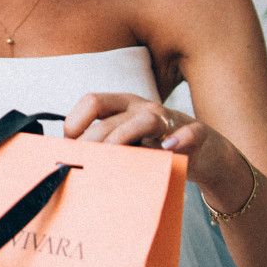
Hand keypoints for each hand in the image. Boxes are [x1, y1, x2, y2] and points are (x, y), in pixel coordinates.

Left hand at [63, 92, 245, 194]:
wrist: (202, 152)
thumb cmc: (154, 147)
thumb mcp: (124, 142)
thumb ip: (100, 145)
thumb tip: (65, 159)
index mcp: (121, 106)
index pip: (92, 102)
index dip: (75, 124)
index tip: (68, 149)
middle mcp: (141, 108)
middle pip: (112, 117)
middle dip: (93, 140)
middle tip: (83, 164)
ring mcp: (169, 120)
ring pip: (146, 120)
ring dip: (125, 137)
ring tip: (111, 155)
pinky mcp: (195, 134)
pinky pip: (191, 133)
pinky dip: (180, 139)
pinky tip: (168, 147)